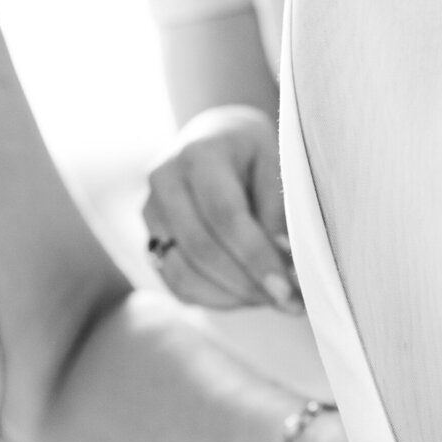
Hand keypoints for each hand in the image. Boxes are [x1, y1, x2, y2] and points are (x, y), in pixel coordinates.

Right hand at [144, 107, 302, 312]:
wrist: (214, 137)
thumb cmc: (253, 150)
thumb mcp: (275, 162)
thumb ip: (279, 208)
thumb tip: (285, 258)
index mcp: (198, 155)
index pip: (225, 216)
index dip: (256, 257)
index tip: (288, 290)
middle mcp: (164, 182)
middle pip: (201, 249)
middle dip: (248, 284)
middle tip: (292, 304)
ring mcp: (151, 213)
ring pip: (183, 273)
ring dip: (233, 296)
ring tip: (274, 300)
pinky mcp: (149, 239)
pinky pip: (176, 283)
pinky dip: (214, 298)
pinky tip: (247, 296)